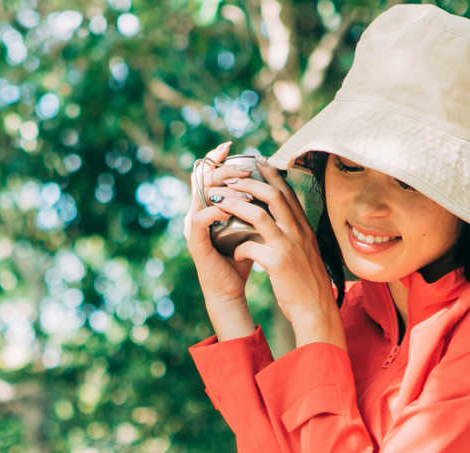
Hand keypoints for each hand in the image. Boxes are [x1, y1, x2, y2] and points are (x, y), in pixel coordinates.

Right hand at [184, 142, 255, 338]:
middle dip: (224, 167)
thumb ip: (255, 206)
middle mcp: (197, 212)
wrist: (230, 290)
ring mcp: (193, 226)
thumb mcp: (251, 226)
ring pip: (201, 194)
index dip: (215, 157)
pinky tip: (232, 207)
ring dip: (223, 186)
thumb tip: (275, 183)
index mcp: (208, 206)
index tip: (230, 146)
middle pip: (202, 178)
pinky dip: (216, 210)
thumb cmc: (242, 258)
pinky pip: (201, 219)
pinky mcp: (195, 242)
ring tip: (244, 182)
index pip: (207, 174)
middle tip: (245, 166)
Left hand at [210, 159, 342, 345]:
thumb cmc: (308, 282)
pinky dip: (239, 247)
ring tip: (219, 203)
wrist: (317, 309)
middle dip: (249, 183)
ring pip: (259, 215)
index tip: (256, 162)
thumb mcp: (306, 251)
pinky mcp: (278, 263)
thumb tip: (284, 220)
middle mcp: (298, 232)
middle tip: (230, 178)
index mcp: (303, 228)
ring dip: (236, 206)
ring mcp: (288, 246)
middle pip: (273, 195)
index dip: (271, 175)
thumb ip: (295, 234)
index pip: (287, 193)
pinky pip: (251, 247)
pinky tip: (233, 252)